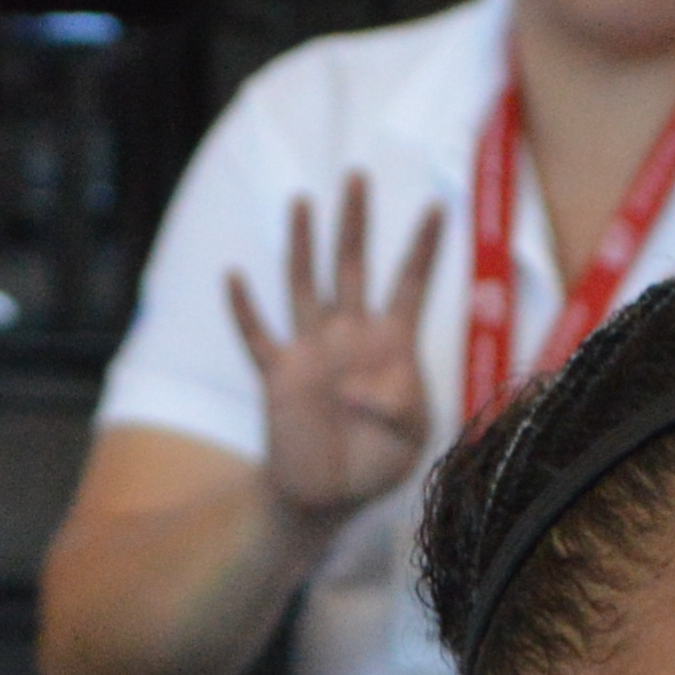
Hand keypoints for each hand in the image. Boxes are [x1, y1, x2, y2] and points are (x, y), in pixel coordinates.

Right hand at [222, 175, 444, 526]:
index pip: (410, 285)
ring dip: (303, 245)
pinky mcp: (278, 374)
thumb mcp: (410, 439)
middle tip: (358, 176)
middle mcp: (350, 336)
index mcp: (391, 346)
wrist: (325, 497)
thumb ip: (400, 407)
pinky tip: (235, 276)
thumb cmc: (375, 465)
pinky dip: (245, 309)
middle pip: (353, 266)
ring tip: (303, 201)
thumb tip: (360, 388)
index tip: (438, 206)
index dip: (424, 248)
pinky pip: (258, 336)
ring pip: (305, 285)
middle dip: (356, 222)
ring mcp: (311, 351)